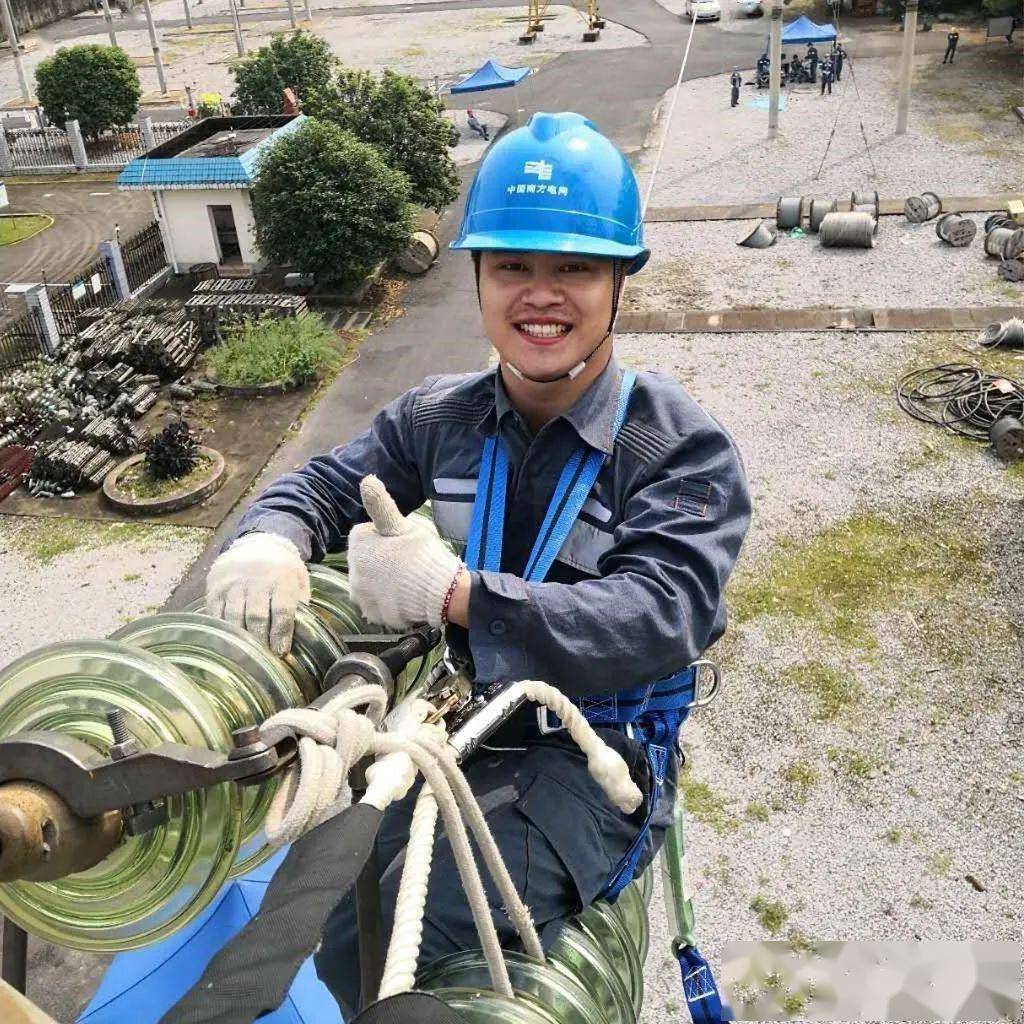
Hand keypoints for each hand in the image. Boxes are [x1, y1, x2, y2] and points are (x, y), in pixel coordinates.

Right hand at [205, 532, 309, 654]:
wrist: (257, 544)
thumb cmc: (283, 570)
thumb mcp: (299, 581)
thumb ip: (300, 605)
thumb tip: (301, 637)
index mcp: (282, 579)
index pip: (282, 610)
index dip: (281, 633)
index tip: (280, 652)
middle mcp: (256, 580)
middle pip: (257, 616)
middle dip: (261, 640)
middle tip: (264, 659)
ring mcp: (233, 584)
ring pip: (235, 617)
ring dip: (242, 639)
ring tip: (248, 655)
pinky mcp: (215, 588)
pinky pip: (217, 614)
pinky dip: (224, 630)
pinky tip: (231, 642)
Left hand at [348, 476, 464, 628]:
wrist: (440, 592)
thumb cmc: (423, 554)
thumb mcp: (403, 525)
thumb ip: (381, 505)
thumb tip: (366, 479)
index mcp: (358, 545)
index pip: (365, 535)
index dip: (384, 538)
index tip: (401, 544)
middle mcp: (352, 571)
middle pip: (365, 560)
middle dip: (380, 559)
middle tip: (406, 561)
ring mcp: (361, 596)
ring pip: (370, 582)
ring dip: (382, 581)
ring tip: (406, 579)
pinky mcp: (373, 614)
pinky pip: (377, 603)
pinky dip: (388, 601)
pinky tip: (405, 596)